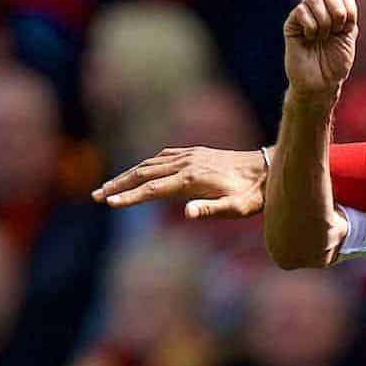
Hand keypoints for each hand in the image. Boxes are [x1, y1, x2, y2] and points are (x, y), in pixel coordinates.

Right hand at [92, 147, 265, 218]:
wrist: (269, 169)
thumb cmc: (254, 195)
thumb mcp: (238, 209)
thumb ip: (212, 210)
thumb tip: (187, 213)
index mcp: (192, 178)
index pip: (153, 189)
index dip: (129, 197)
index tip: (109, 203)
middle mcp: (187, 163)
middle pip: (144, 173)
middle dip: (118, 184)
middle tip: (96, 196)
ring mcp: (191, 155)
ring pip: (151, 163)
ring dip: (128, 174)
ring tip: (109, 187)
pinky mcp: (196, 152)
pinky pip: (164, 156)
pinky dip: (147, 164)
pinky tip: (141, 170)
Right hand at [283, 0, 357, 98]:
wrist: (321, 83)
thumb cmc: (336, 63)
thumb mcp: (349, 37)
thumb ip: (348, 14)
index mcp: (336, 10)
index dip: (348, 4)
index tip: (348, 25)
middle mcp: (319, 10)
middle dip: (337, 9)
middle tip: (336, 29)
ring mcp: (304, 16)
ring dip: (324, 19)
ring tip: (323, 36)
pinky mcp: (291, 25)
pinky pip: (300, 11)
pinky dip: (311, 25)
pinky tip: (310, 38)